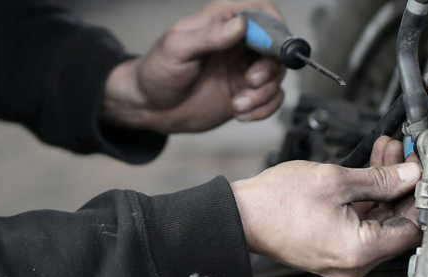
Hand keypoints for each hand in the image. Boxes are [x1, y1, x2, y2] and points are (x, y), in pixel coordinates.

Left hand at [103, 1, 286, 133]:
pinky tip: (241, 113)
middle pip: (277, 47)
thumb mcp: (177, 48)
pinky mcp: (248, 93)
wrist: (150, 108)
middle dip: (270, 68)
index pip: (263, 12)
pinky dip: (264, 109)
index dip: (275, 26)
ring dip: (264, 94)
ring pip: (277, 76)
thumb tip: (240, 25)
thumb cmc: (157, 71)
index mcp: (223, 22)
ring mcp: (245, 69)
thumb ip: (209, 36)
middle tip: (251, 81)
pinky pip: (272, 99)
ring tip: (238, 104)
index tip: (272, 48)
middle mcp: (240, 43)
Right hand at [231, 137, 421, 276]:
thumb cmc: (275, 202)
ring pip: (380, 219)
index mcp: (359, 250)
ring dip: (386, 185)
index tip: (421, 170)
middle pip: (397, 224)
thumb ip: (380, 178)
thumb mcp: (335, 180)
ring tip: (388, 151)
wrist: (240, 215)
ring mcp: (345, 258)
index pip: (412, 229)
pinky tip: (372, 167)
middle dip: (402, 185)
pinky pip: (362, 223)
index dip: (419, 196)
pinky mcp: (336, 249)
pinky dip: (368, 196)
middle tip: (404, 155)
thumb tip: (409, 174)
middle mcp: (355, 263)